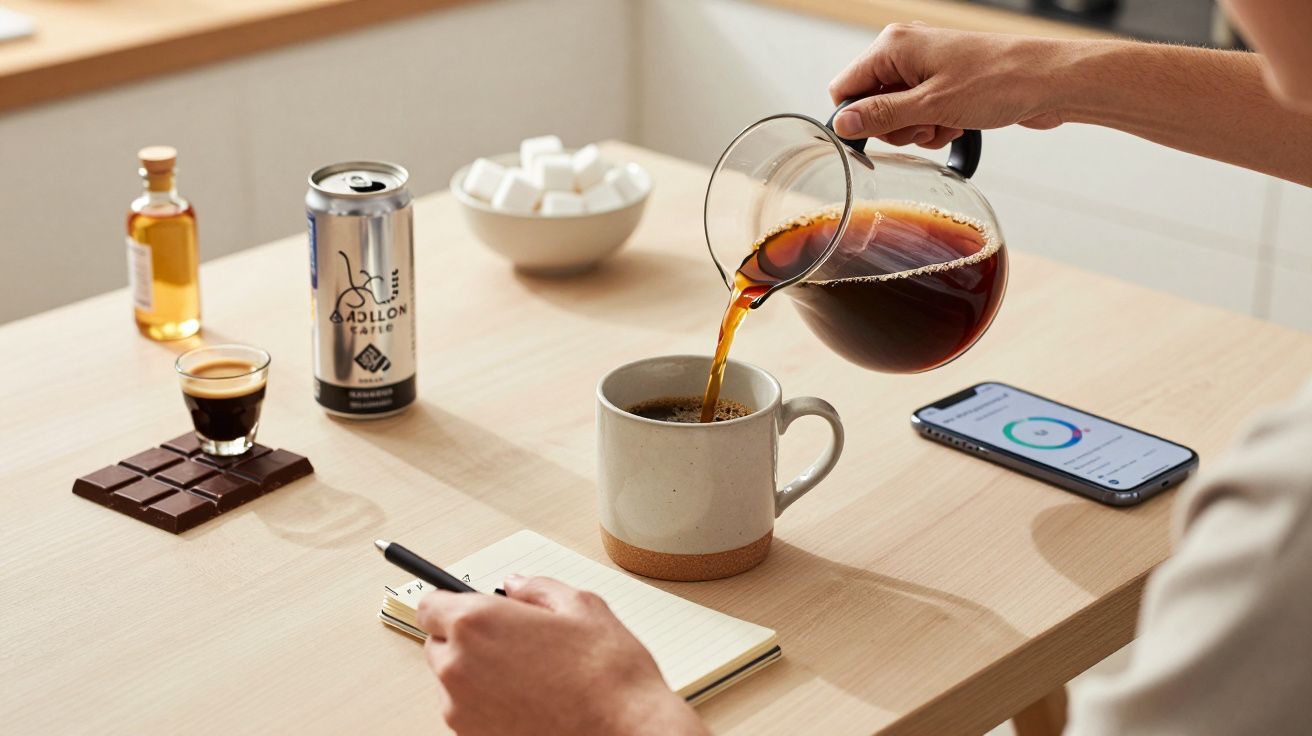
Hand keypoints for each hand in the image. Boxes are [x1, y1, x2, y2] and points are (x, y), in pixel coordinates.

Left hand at [417, 575, 707, 735]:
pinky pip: (468, 713)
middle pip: (437, 644)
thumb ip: (537, 588)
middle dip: (465, 638)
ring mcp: (462, 710)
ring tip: (529, 675)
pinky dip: (488, 705)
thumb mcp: (582, 606)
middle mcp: (459, 667)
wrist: (625, 732)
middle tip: (511, 640)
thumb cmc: (607, 674)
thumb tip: (517, 586)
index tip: (467, 605)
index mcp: (477, 623)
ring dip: (476, 674)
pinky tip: (530, 700)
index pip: (429, 605)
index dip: (451, 602)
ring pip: (453, 681)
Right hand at [828, 24, 1072, 148]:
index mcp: (894, 46)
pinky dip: (935, 126)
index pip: (844, 88)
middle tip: (924, 127)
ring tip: (946, 125)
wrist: (1049, 81)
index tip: (878, 136)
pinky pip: (921, 113)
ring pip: (897, 113)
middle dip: (894, 127)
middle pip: (870, 103)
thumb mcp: (930, 106)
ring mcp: (926, 66)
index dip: (856, 119)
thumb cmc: (998, 81)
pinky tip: (957, 124)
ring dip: (918, 130)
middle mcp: (906, 51)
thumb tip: (842, 124)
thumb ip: (881, 116)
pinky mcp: (945, 82)